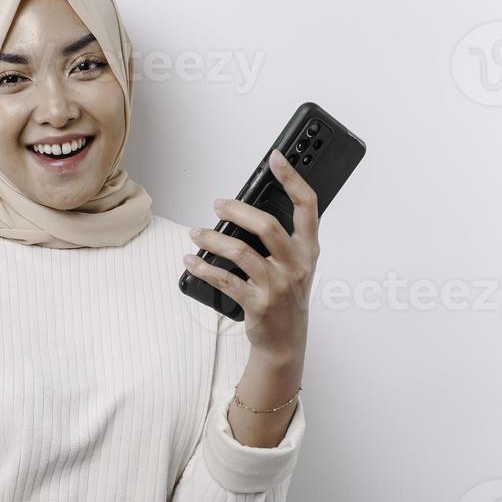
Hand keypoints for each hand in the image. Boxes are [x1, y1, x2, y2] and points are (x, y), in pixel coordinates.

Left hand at [184, 149, 318, 360]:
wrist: (286, 342)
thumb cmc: (286, 297)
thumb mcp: (295, 266)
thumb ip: (281, 240)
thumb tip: (245, 211)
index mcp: (309, 250)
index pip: (307, 206)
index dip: (292, 179)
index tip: (276, 159)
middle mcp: (297, 265)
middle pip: (267, 226)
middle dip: (238, 210)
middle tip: (217, 205)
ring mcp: (278, 286)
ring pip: (241, 252)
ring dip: (212, 240)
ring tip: (196, 234)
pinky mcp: (258, 304)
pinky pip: (226, 280)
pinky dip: (204, 268)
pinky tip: (192, 261)